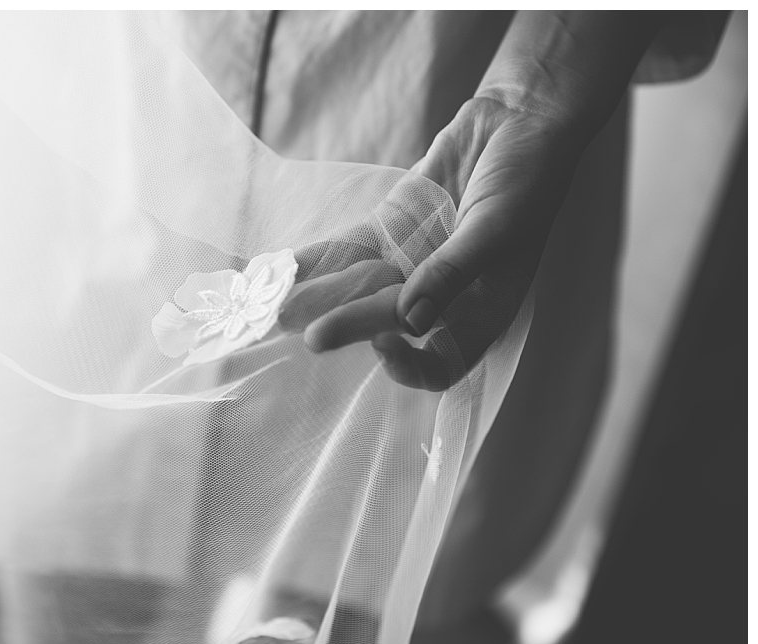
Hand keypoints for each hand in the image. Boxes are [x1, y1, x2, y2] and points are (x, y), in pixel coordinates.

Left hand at [280, 95, 585, 390]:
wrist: (518, 117)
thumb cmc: (527, 178)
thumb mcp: (496, 228)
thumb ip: (452, 273)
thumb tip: (410, 321)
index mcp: (481, 310)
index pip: (441, 362)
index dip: (410, 364)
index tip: (383, 343)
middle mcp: (442, 297)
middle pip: (388, 325)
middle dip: (350, 328)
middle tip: (311, 334)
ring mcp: (412, 264)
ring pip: (360, 291)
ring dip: (321, 300)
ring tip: (277, 310)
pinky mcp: (390, 232)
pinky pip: (349, 252)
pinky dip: (318, 261)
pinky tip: (283, 269)